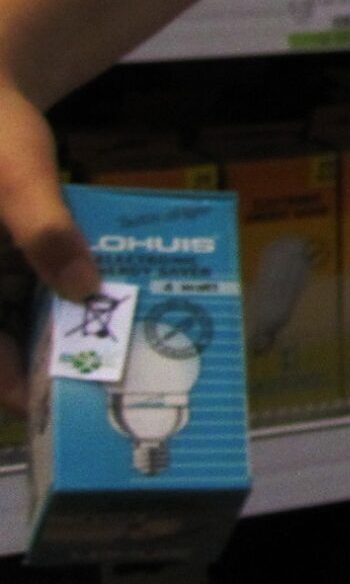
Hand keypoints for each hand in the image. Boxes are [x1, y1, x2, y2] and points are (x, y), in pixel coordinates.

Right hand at [0, 82, 98, 414]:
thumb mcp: (20, 178)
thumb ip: (46, 232)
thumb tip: (84, 290)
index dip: (2, 382)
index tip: (39, 405)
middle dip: (33, 359)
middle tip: (90, 383)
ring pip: (11, 315)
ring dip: (48, 330)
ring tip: (104, 353)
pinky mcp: (2, 255)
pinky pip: (25, 286)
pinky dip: (54, 295)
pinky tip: (97, 306)